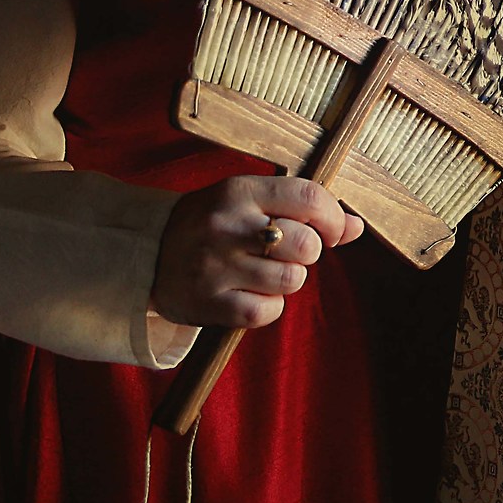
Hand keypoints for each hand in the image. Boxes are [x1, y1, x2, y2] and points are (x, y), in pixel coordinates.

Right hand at [150, 175, 362, 329]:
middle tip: (286, 253)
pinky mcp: (208, 304)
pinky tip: (250, 294)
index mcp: (239, 191)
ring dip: (288, 280)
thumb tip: (357, 227)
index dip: (333, 218)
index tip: (333, 230)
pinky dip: (268, 306)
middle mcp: (227, 226)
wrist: (144, 254)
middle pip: (307, 245)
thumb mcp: (250, 201)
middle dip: (308, 253)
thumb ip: (303, 209)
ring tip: (265, 273)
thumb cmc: (212, 224)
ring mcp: (215, 266)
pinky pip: (266, 311)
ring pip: (291, 280)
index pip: (309, 198)